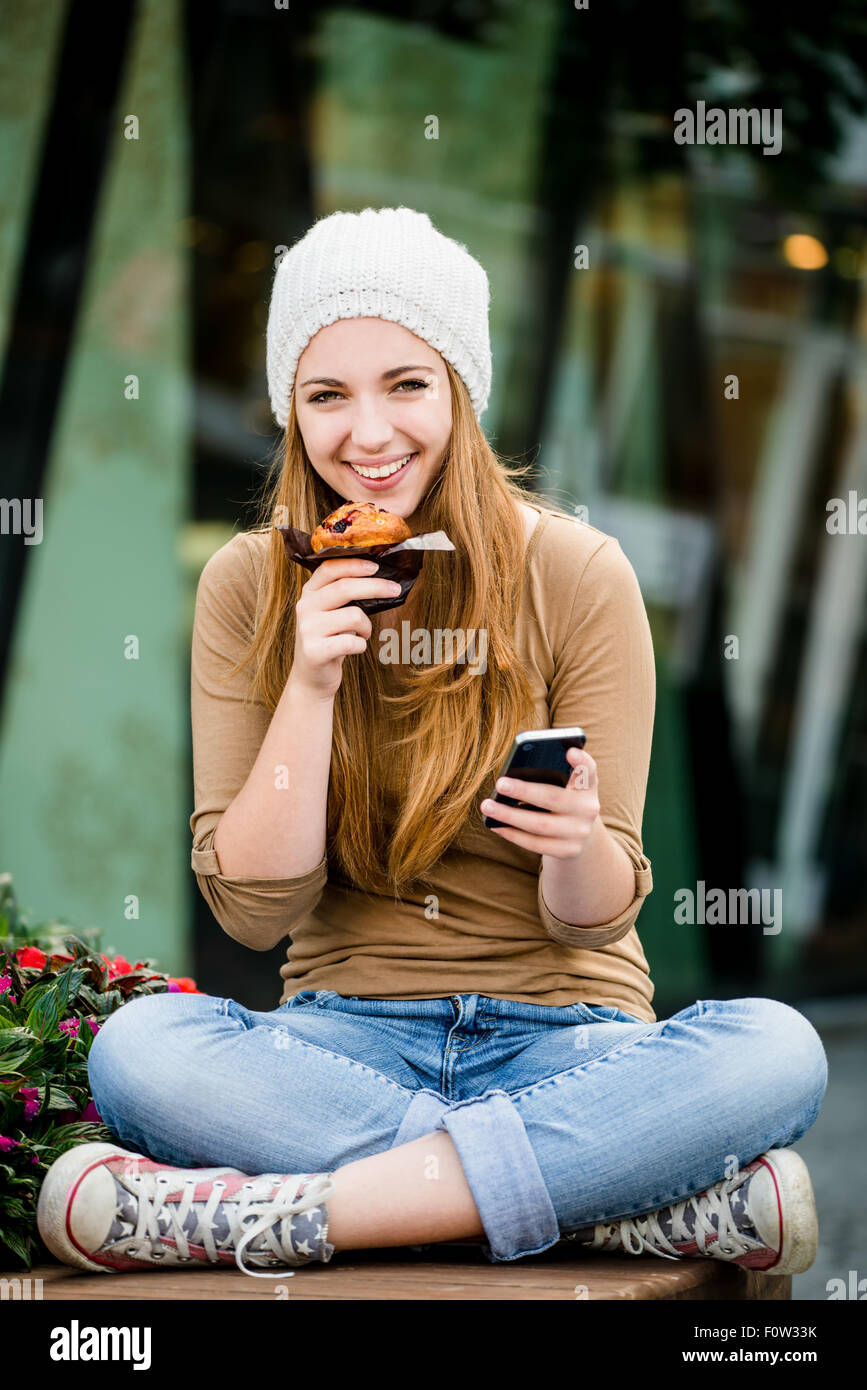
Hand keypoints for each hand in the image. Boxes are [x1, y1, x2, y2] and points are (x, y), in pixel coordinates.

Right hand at [289, 557, 401, 700]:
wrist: (311, 676)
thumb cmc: (329, 640)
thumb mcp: (331, 612)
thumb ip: (343, 594)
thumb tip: (380, 577)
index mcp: (309, 593)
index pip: (330, 569)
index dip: (354, 565)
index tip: (376, 566)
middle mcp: (305, 607)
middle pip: (345, 587)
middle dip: (376, 586)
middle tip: (395, 590)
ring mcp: (307, 629)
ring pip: (354, 616)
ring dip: (367, 626)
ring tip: (363, 634)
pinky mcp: (314, 651)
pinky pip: (352, 642)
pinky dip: (361, 645)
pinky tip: (356, 647)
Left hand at [479, 746, 601, 858]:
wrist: (578, 836)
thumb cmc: (562, 800)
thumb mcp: (564, 787)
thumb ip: (549, 775)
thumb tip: (510, 776)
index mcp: (587, 786)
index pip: (588, 771)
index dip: (581, 761)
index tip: (570, 750)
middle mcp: (588, 809)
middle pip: (553, 798)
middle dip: (524, 791)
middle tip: (500, 783)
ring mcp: (579, 832)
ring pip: (539, 824)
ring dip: (509, 815)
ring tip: (487, 806)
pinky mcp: (568, 851)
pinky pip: (535, 844)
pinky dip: (512, 834)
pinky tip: (496, 825)